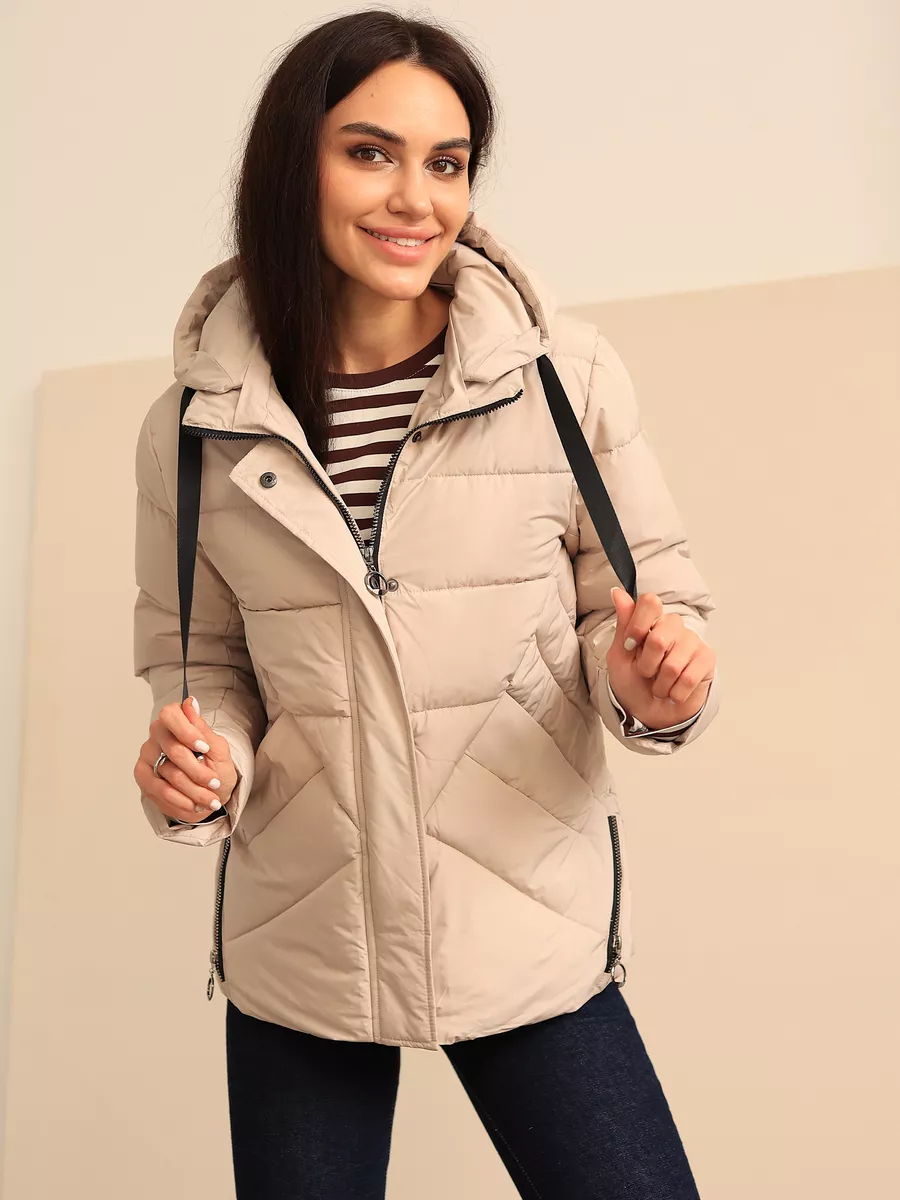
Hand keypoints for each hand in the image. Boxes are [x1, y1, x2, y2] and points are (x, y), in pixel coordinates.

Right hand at [134, 696, 237, 823]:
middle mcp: (157, 736)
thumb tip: (189, 701)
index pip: (170, 714)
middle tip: (215, 783)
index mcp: (175, 721)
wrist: (210, 791)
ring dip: (194, 791)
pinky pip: (161, 791)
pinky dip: (182, 801)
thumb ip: (202, 728)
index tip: (204, 748)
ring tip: (211, 799)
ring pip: (170, 775)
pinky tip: (195, 805)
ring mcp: (147, 757)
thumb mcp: (218, 748)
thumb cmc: (215, 766)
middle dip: (199, 772)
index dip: (187, 731)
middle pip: (174, 751)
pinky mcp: (143, 777)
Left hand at [607, 589, 714, 731]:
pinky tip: (674, 692)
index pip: (650, 602)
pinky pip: (689, 678)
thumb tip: (617, 592)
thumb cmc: (633, 682)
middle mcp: (673, 626)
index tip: (630, 645)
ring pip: (673, 664)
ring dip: (660, 684)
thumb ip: (623, 625)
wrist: (649, 711)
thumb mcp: (619, 656)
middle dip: (647, 665)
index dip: (638, 626)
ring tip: (659, 685)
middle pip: (659, 638)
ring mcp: (692, 641)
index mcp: (651, 620)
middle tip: (646, 673)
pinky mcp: (706, 659)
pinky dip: (675, 693)